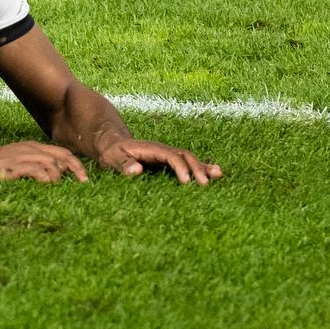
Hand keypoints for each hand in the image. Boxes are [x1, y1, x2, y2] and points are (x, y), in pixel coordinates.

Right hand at [0, 140, 89, 182]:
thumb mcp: (14, 163)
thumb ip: (32, 167)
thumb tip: (52, 180)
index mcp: (31, 147)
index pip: (62, 153)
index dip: (76, 166)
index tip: (84, 180)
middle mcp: (29, 148)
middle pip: (63, 156)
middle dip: (76, 171)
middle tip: (83, 186)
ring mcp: (22, 155)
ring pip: (53, 163)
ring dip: (58, 177)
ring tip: (55, 188)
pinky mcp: (14, 165)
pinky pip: (38, 170)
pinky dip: (45, 179)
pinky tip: (42, 185)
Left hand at [93, 136, 220, 183]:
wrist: (112, 145)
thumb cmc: (111, 153)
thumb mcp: (111, 158)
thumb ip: (122, 164)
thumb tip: (137, 170)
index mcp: (151, 149)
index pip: (170, 156)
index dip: (180, 167)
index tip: (187, 181)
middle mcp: (163, 150)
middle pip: (184, 156)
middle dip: (196, 168)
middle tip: (205, 183)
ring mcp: (167, 155)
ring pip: (189, 159)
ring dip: (203, 167)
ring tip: (218, 175)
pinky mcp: (169, 162)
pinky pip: (187, 164)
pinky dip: (201, 168)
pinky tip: (214, 173)